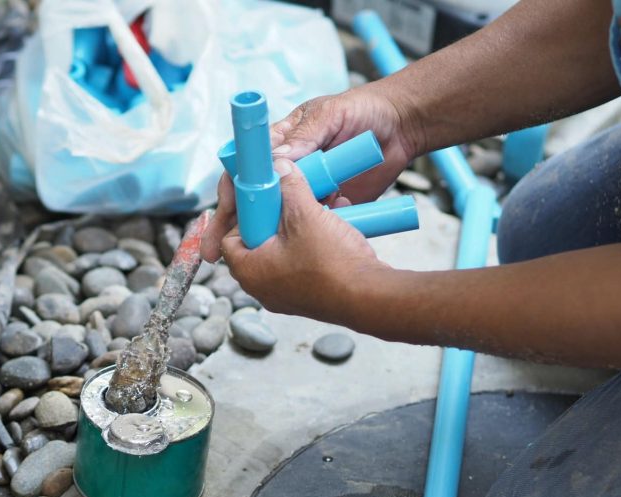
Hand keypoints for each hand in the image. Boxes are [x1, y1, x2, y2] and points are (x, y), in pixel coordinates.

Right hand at [201, 85, 420, 261]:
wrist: (404, 126)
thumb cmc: (364, 110)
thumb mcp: (329, 116)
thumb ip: (303, 137)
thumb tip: (274, 161)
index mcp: (279, 144)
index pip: (244, 169)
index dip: (231, 192)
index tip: (224, 212)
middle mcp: (287, 170)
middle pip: (251, 201)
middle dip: (232, 227)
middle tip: (217, 252)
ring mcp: (306, 190)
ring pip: (277, 218)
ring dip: (266, 237)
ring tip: (256, 261)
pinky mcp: (327, 206)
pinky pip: (311, 225)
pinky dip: (309, 235)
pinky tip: (310, 246)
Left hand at [217, 158, 390, 324]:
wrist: (369, 297)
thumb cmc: (331, 264)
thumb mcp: (305, 215)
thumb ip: (289, 187)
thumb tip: (280, 167)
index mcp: (249, 271)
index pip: (230, 237)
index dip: (245, 215)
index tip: (263, 200)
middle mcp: (262, 288)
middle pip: (259, 242)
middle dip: (278, 217)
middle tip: (293, 203)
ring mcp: (285, 295)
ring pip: (284, 252)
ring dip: (300, 229)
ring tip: (319, 210)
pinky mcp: (308, 297)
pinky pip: (302, 264)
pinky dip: (313, 245)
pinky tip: (333, 228)